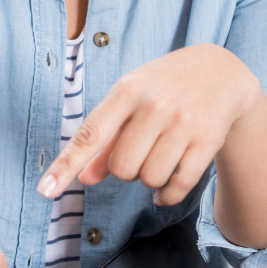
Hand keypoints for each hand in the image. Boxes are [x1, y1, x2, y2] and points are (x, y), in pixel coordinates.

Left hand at [38, 44, 259, 207]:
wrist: (220, 71)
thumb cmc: (163, 87)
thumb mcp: (130, 99)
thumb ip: (106, 137)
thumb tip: (85, 176)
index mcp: (127, 90)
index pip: (90, 134)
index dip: (65, 165)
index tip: (46, 190)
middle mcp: (154, 105)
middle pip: (122, 168)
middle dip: (125, 171)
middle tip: (139, 152)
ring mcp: (183, 122)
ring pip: (149, 179)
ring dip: (148, 180)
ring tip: (158, 158)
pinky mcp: (208, 139)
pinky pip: (178, 186)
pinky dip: (167, 195)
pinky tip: (165, 190)